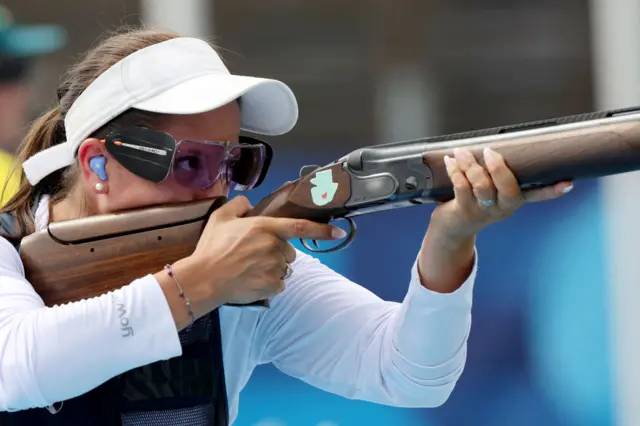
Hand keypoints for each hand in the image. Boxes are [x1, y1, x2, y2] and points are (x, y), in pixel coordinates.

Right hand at [180, 196, 344, 310]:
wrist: (204, 278)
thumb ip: (238, 205)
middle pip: (289, 251)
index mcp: (266, 228)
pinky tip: (251, 280)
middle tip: (254, 255)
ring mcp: (275, 268)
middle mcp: (275, 247)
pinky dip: (268, 283)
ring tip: (250, 269)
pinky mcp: (272, 286)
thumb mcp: (220, 217)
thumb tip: (249, 204)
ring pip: (283, 268)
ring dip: (272, 268)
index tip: (339, 232)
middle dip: (277, 252)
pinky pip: (278, 284)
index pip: (302, 227)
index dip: (323, 230)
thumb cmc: (212, 247)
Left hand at [432, 147, 572, 239]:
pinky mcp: (464, 211)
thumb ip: (497, 174)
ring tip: (462, 152)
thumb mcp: (491, 191)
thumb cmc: (473, 200)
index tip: (567, 183)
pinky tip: (450, 161)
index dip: (552, 190)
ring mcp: (484, 211)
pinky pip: (461, 188)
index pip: (537, 195)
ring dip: (471, 166)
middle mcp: (502, 208)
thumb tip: (498, 144)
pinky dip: (455, 172)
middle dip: (499, 169)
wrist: (452, 228)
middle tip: (489, 151)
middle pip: (508, 190)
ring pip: (482, 187)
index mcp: (513, 201)